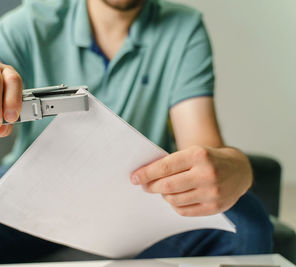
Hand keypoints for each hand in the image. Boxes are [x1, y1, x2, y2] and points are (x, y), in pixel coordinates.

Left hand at [131, 146, 252, 215]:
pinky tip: (175, 198)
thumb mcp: (193, 152)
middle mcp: (207, 174)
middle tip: (144, 185)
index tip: (134, 177)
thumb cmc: (209, 159)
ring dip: (164, 195)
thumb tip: (146, 175)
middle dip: (151, 186)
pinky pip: (184, 211)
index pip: (165, 167)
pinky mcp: (215, 207)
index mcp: (199, 155)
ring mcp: (212, 192)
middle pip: (168, 185)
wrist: (239, 169)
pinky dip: (174, 205)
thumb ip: (172, 163)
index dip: (146, 173)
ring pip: (174, 200)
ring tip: (163, 190)